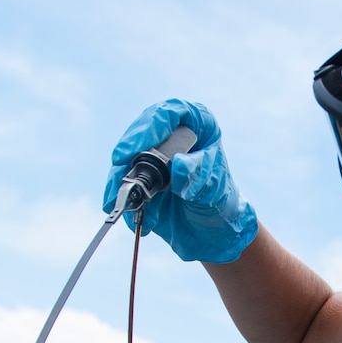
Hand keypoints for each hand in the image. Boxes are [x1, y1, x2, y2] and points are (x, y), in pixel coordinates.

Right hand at [104, 98, 257, 263]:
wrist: (213, 228)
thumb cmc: (221, 199)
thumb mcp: (216, 186)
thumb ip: (198, 173)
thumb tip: (178, 164)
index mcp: (195, 123)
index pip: (168, 114)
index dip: (150, 127)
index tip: (137, 145)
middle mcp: (169, 134)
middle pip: (140, 134)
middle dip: (128, 152)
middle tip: (119, 164)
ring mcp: (150, 155)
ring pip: (126, 160)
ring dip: (120, 181)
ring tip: (120, 202)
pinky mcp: (138, 177)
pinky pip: (123, 184)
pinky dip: (122, 200)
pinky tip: (126, 216)